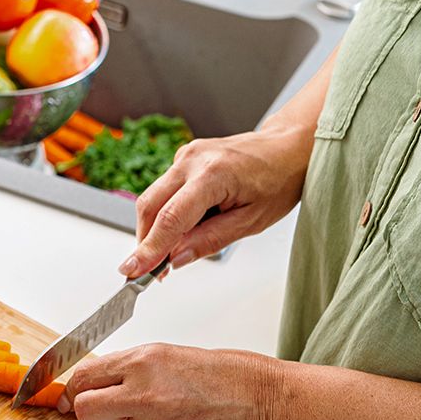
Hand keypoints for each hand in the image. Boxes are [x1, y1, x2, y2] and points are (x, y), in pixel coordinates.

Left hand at [59, 344, 285, 419]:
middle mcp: (143, 395)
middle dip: (89, 410)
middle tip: (102, 408)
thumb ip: (130, 367)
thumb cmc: (226, 374)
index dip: (74, 388)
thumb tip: (100, 379)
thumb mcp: (168, 354)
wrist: (263, 402)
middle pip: (86, 410)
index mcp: (142, 363)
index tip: (71, 394)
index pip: (85, 377)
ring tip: (163, 413)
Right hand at [120, 127, 311, 278]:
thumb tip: (176, 259)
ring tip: (176, 250)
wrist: (287, 148)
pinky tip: (189, 224)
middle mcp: (192, 160)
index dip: (149, 249)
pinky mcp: (183, 158)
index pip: (170, 219)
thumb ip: (210, 240)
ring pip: (153, 198)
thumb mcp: (252, 222)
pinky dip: (167, 213)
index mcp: (213, 175)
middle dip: (145, 241)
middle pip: (149, 206)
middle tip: (150, 271)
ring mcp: (185, 156)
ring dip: (156, 228)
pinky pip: (164, 191)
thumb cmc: (279, 180)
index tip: (132, 270)